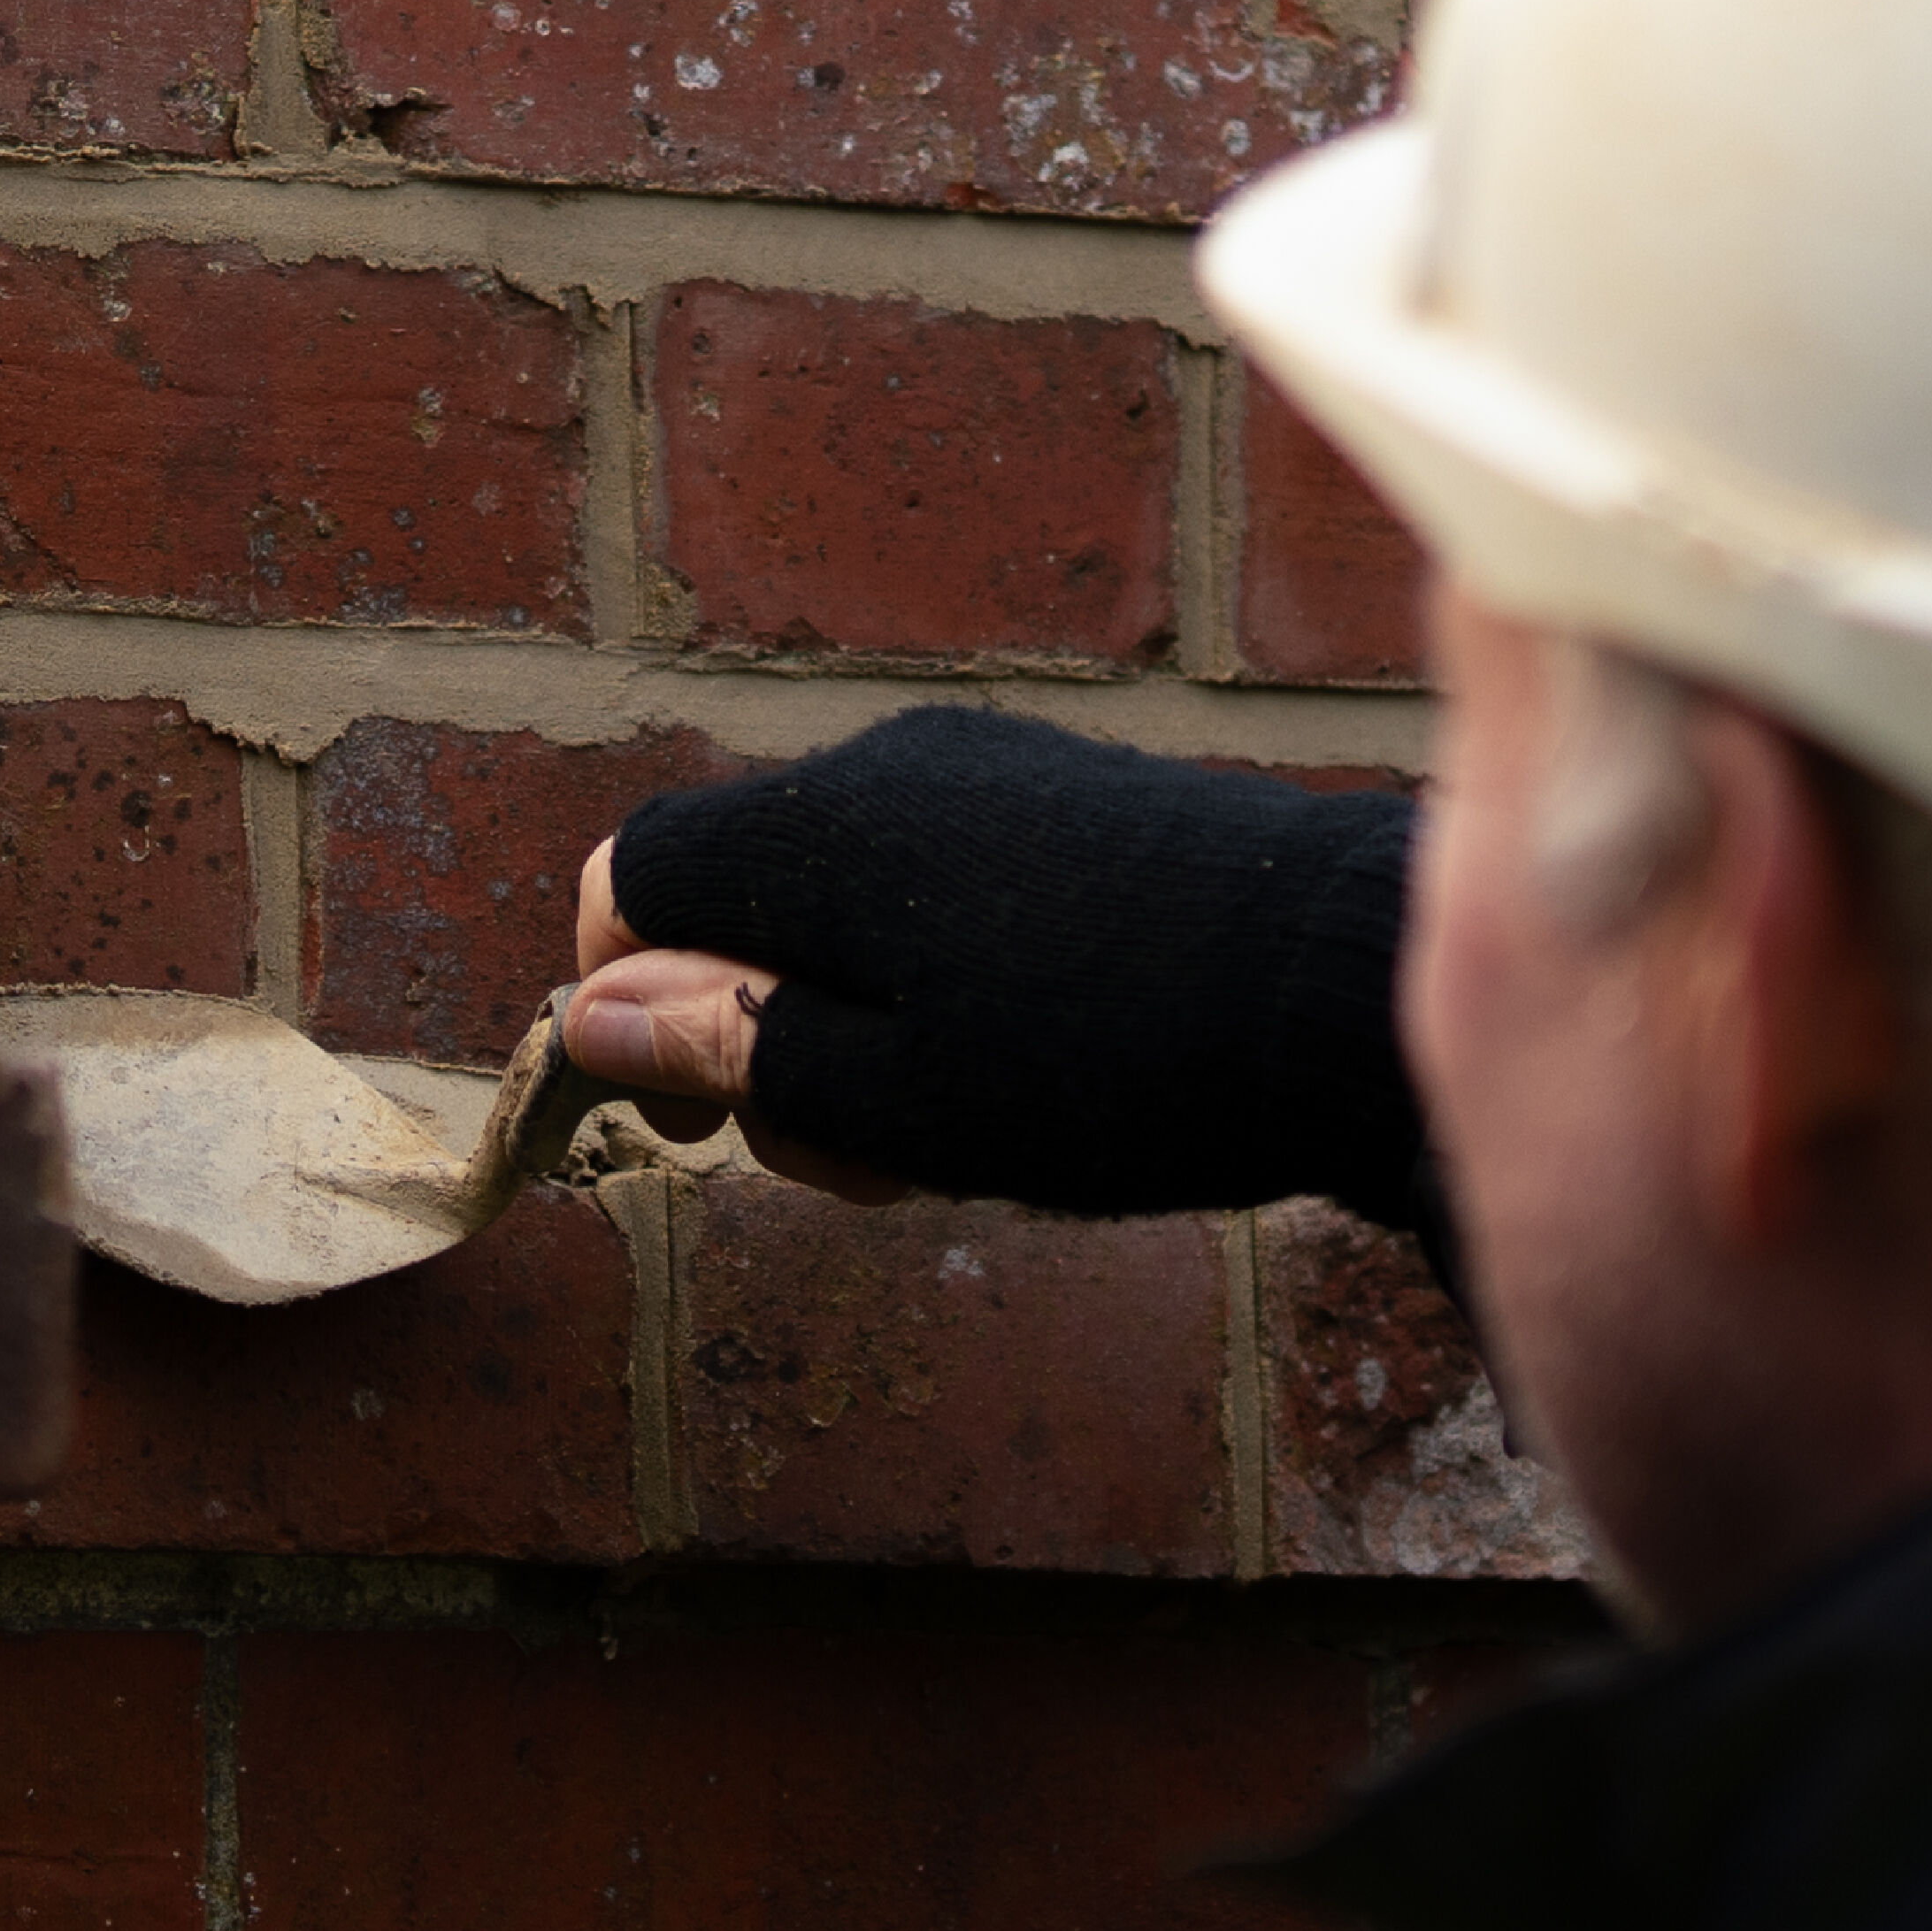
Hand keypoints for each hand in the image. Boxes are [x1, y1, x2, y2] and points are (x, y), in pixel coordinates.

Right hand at [577, 712, 1435, 1228]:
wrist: (1341, 994)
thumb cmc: (1107, 1064)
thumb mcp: (889, 1096)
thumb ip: (731, 1046)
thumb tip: (590, 1016)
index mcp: (815, 831)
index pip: (634, 875)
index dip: (626, 999)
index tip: (694, 1115)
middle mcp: (888, 769)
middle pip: (747, 899)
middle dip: (767, 1038)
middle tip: (865, 1161)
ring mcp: (992, 775)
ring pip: (856, 908)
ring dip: (867, 1032)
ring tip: (967, 1136)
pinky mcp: (1077, 806)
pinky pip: (953, 893)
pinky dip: (951, 989)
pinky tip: (1042, 1075)